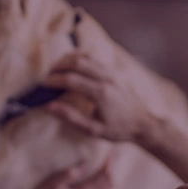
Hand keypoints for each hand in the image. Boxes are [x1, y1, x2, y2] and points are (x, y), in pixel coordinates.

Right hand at [22, 156, 114, 188]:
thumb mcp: (54, 186)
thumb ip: (71, 173)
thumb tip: (86, 162)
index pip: (105, 175)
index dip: (110, 163)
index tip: (113, 152)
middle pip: (110, 185)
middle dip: (111, 171)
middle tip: (111, 160)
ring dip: (108, 183)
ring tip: (105, 174)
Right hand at [44, 54, 159, 142]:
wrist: (143, 124)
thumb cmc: (118, 130)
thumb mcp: (94, 130)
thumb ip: (71, 118)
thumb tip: (50, 106)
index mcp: (101, 94)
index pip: (71, 80)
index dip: (54, 80)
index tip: (43, 84)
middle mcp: (107, 79)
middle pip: (77, 62)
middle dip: (59, 66)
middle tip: (48, 75)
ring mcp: (113, 73)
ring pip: (86, 57)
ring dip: (68, 60)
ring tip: (57, 69)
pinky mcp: (116, 71)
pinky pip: (94, 59)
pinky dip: (80, 59)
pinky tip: (72, 67)